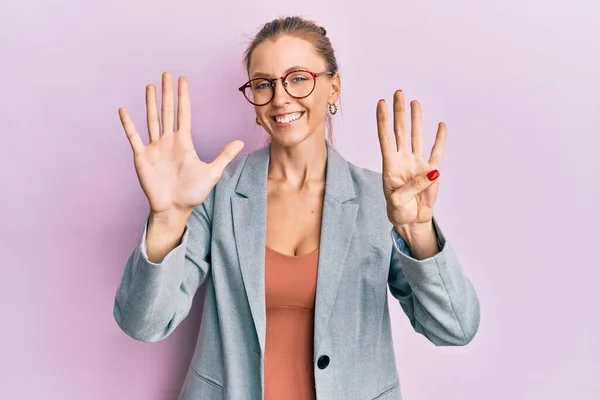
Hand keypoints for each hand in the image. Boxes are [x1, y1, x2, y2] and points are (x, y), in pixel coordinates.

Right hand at [118, 72, 244, 216]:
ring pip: (152, 119)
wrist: (175, 209)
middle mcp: (168, 142)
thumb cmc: (193, 193)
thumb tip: (241, 142)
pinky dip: (128, 124)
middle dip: (167, 93)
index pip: (184, 114)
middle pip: (167, 111)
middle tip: (166, 73)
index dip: (183, 97)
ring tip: (150, 85)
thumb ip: (224, 155)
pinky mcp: (142, 158)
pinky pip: (134, 138)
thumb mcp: (213, 172)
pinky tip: (124, 110)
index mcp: (184, 143)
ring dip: (150, 103)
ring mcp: (154, 148)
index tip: (183, 80)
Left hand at [376, 90, 445, 228]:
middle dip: (399, 112)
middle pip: (400, 131)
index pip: (385, 138)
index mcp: (390, 166)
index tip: (381, 103)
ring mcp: (417, 164)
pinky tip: (441, 125)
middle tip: (398, 92)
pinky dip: (440, 138)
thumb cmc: (399, 211)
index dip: (383, 121)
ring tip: (414, 102)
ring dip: (416, 119)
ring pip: (416, 136)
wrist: (412, 221)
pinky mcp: (432, 172)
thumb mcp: (398, 203)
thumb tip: (432, 172)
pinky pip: (437, 152)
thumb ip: (412, 188)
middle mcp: (402, 160)